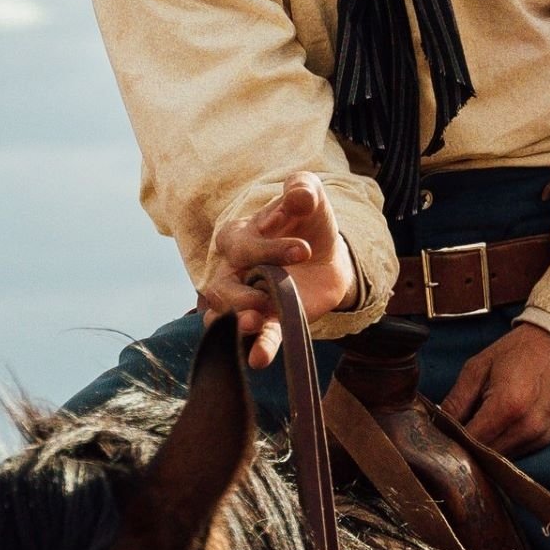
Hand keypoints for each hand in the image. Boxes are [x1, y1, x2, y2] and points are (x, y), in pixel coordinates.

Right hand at [198, 174, 359, 367]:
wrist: (327, 256)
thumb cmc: (307, 222)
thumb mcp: (309, 198)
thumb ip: (302, 190)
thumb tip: (299, 195)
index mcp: (239, 236)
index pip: (239, 244)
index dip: (267, 247)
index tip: (303, 249)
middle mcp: (233, 270)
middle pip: (222, 285)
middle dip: (243, 291)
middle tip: (271, 293)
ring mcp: (246, 299)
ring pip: (226, 315)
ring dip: (237, 320)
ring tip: (253, 323)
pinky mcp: (268, 322)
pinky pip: (255, 339)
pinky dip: (256, 348)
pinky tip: (259, 359)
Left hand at [443, 326, 549, 454]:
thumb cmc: (517, 351)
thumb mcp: (478, 368)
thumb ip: (455, 401)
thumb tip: (436, 426)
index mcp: (507, 406)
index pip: (469, 442)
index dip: (451, 441)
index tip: (439, 435)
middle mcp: (526, 428)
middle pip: (484, 457)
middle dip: (466, 449)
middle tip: (452, 435)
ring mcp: (540, 437)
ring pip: (500, 460)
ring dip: (484, 451)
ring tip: (474, 431)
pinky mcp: (548, 439)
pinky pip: (517, 454)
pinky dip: (502, 447)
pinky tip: (495, 431)